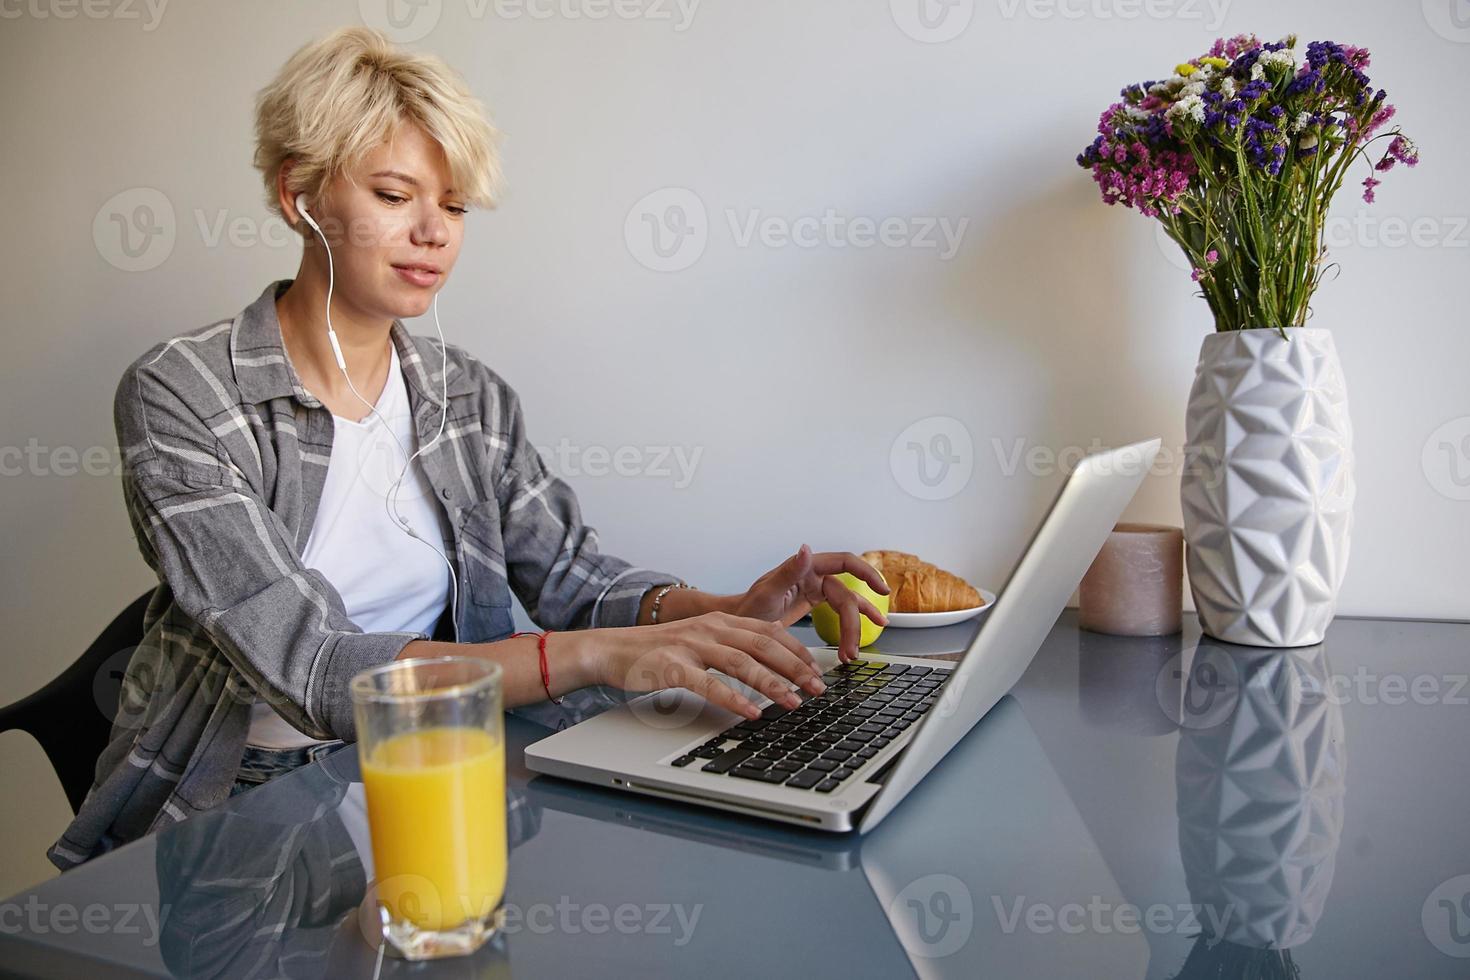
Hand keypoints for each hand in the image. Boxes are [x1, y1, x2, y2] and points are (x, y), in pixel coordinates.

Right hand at [586, 611, 828, 720]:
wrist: (610, 650)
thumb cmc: (657, 652)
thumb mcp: (700, 639)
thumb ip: (732, 644)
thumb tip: (771, 655)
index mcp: (720, 621)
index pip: (770, 631)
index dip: (798, 650)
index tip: (817, 670)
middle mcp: (709, 629)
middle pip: (763, 645)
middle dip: (796, 668)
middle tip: (817, 689)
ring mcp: (690, 646)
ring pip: (741, 663)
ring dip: (772, 684)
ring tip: (794, 703)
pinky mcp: (672, 668)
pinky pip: (708, 684)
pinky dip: (733, 699)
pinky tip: (751, 713)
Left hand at [731, 544, 890, 662]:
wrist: (738, 623)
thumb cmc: (748, 607)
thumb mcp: (766, 592)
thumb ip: (788, 572)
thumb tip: (805, 549)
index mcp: (806, 567)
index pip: (845, 562)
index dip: (867, 572)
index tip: (882, 589)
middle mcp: (814, 575)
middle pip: (847, 596)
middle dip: (852, 624)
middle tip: (851, 650)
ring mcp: (816, 588)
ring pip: (847, 605)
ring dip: (855, 628)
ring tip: (855, 651)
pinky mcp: (815, 601)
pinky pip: (841, 610)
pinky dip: (854, 622)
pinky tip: (870, 629)